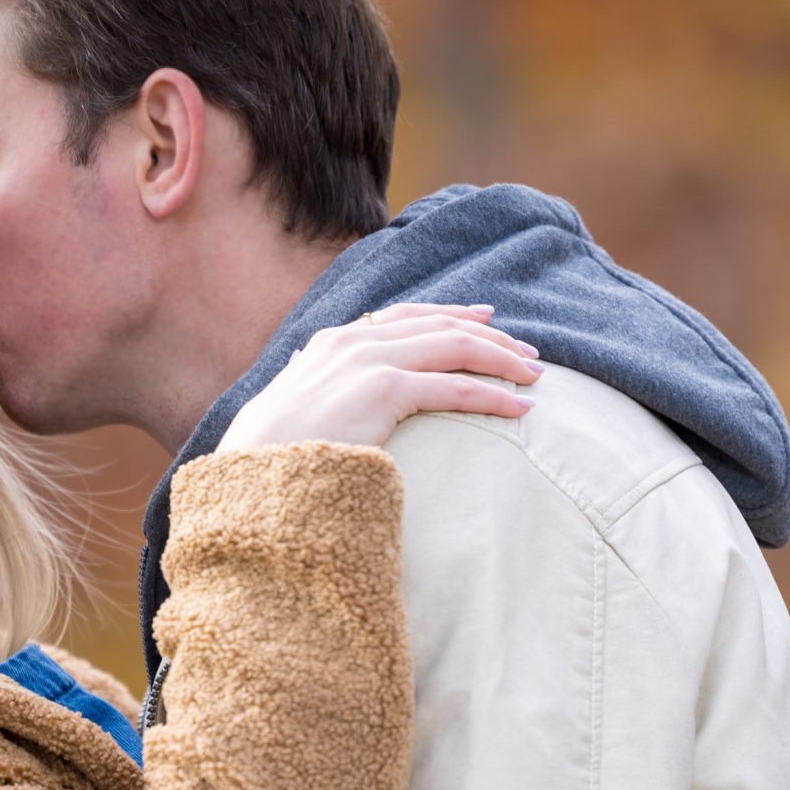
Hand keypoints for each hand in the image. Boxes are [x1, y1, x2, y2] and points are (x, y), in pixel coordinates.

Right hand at [218, 303, 542, 451]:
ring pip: (455, 347)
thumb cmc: (268, 457)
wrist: (253, 476)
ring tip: (535, 378)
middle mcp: (354, 340)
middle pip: (440, 324)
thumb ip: (305, 380)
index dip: (452, 314)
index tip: (488, 318)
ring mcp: (369, 360)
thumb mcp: (285, 406)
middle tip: (528, 352)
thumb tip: (302, 363)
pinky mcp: (384, 389)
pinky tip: (520, 408)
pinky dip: (494, 395)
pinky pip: (455, 386)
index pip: (406, 314)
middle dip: (490, 336)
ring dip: (502, 359)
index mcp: (333, 341)